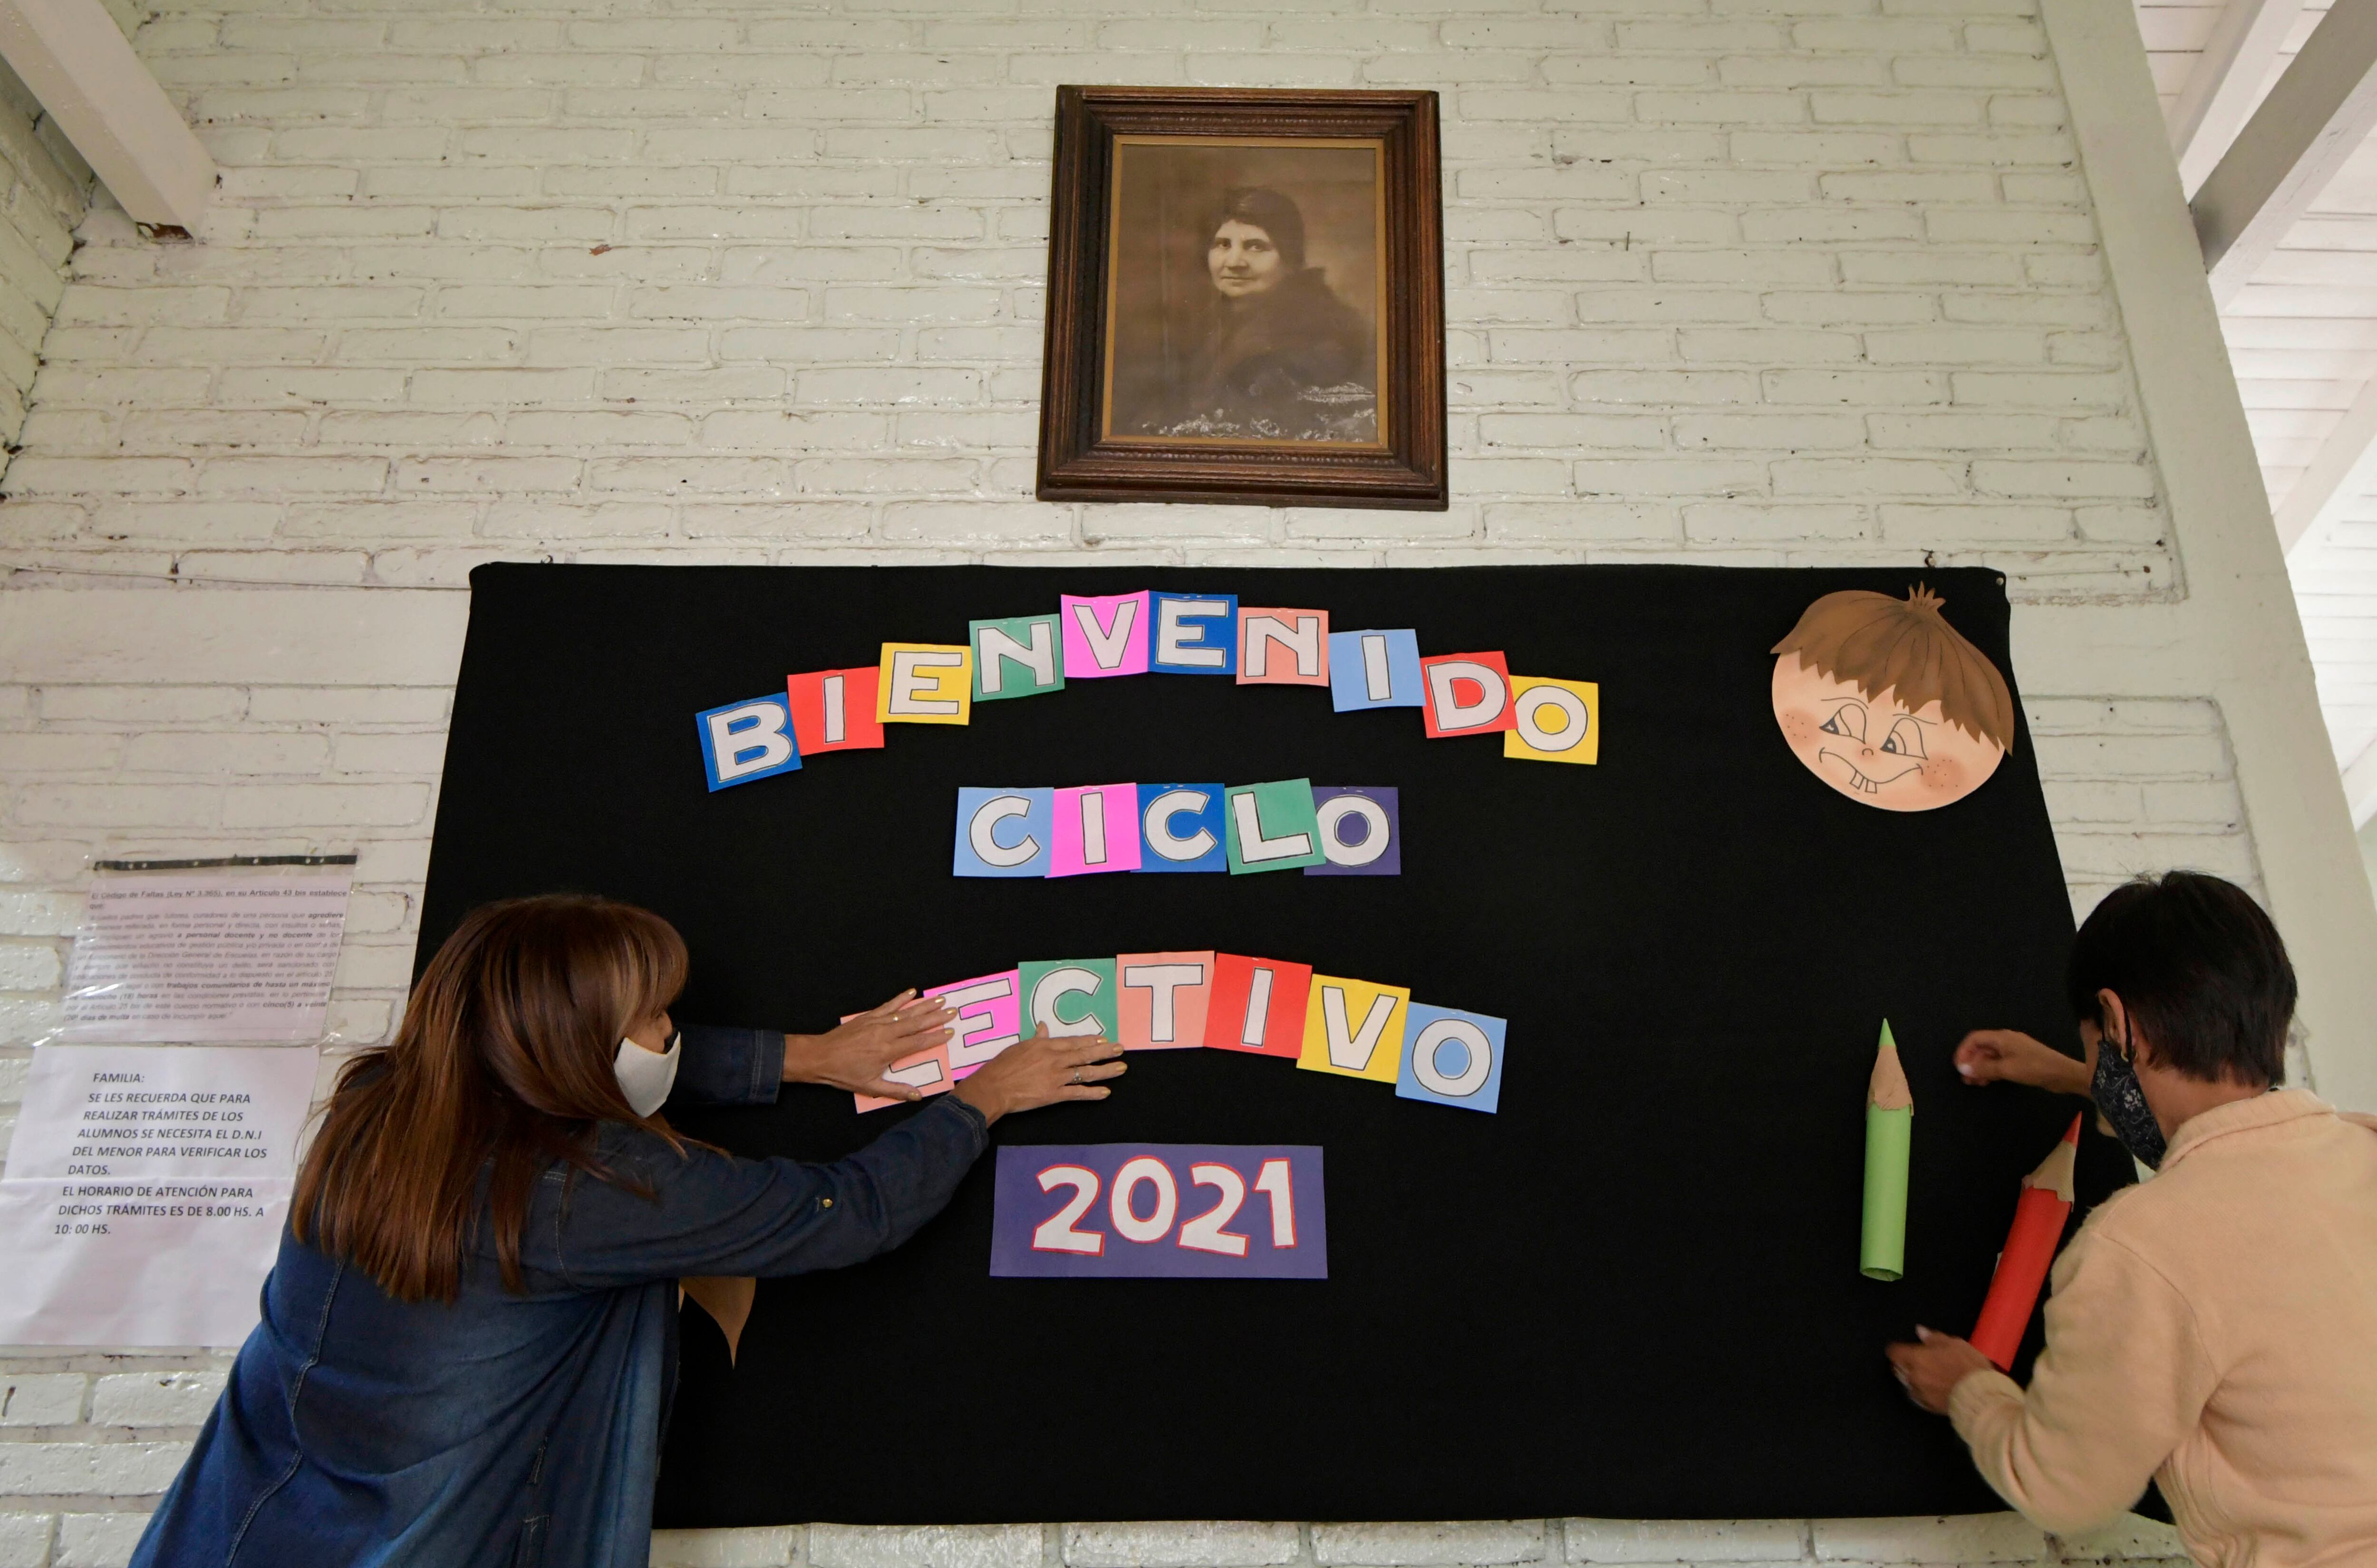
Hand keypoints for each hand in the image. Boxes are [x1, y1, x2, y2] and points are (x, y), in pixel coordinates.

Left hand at [782, 990, 954, 1102]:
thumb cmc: (844, 1074)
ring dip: (924, 1006)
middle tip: (952, 1011)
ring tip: (939, 999)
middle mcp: (886, 1034)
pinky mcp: (868, 1017)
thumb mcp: (870, 1087)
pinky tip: (912, 992)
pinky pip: (888, 1005)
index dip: (936, 1037)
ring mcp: (877, 1023)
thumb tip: (917, 1095)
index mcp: (888, 1051)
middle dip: (936, 1017)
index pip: (918, 1042)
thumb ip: (896, 1090)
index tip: (950, 1032)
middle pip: (916, 1023)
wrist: (820, 1057)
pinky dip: (901, 998)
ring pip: (905, 1013)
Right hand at [952, 1026, 1124, 1124]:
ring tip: (1121, 1068)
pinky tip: (1105, 1093)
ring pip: (1086, 1072)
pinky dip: (1093, 1093)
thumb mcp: (1020, 1046)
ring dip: (1105, 1070)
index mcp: (1046, 1046)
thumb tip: (1043, 1026)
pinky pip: (1078, 1093)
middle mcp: (1055, 1059)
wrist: (994, 1087)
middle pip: (1085, 1054)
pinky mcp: (1054, 1094)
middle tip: (1121, 1050)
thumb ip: (1036, 1038)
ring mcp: (1056, 1077)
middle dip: (1105, 1052)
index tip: (1104, 1040)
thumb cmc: (1002, 1066)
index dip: (1090, 1041)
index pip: (1073, 1042)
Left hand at [1886, 1325, 1995, 1413]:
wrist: (1980, 1395)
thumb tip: (1919, 1331)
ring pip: (1909, 1383)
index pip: (1894, 1352)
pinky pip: (1920, 1396)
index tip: (1904, 1348)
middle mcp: (1913, 1376)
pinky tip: (1934, 1388)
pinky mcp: (1929, 1406)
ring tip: (1928, 1375)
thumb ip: (1933, 1338)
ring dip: (1914, 1378)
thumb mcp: (1954, 1344)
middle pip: (1899, 1368)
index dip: (1897, 1349)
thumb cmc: (1967, 1365)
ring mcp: (1920, 1393)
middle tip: (1918, 1361)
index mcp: (1916, 1358)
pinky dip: (1923, 1391)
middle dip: (1905, 1364)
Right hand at [1953, 1029, 2090, 1095]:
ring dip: (1980, 1069)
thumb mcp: (2006, 1069)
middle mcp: (2006, 1041)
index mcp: (2002, 1038)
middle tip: (1966, 1079)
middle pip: (1981, 1048)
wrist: (2063, 1074)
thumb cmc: (2033, 1068)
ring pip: (1990, 1057)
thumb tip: (1962, 1068)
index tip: (1958, 1067)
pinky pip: (1999, 1063)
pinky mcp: (2020, 1061)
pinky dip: (1991, 1071)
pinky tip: (1988, 1081)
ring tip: (1975, 1083)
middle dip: (1971, 1062)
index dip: (1963, 1051)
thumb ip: (1983, 1068)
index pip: (1974, 1038)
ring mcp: (2013, 1051)